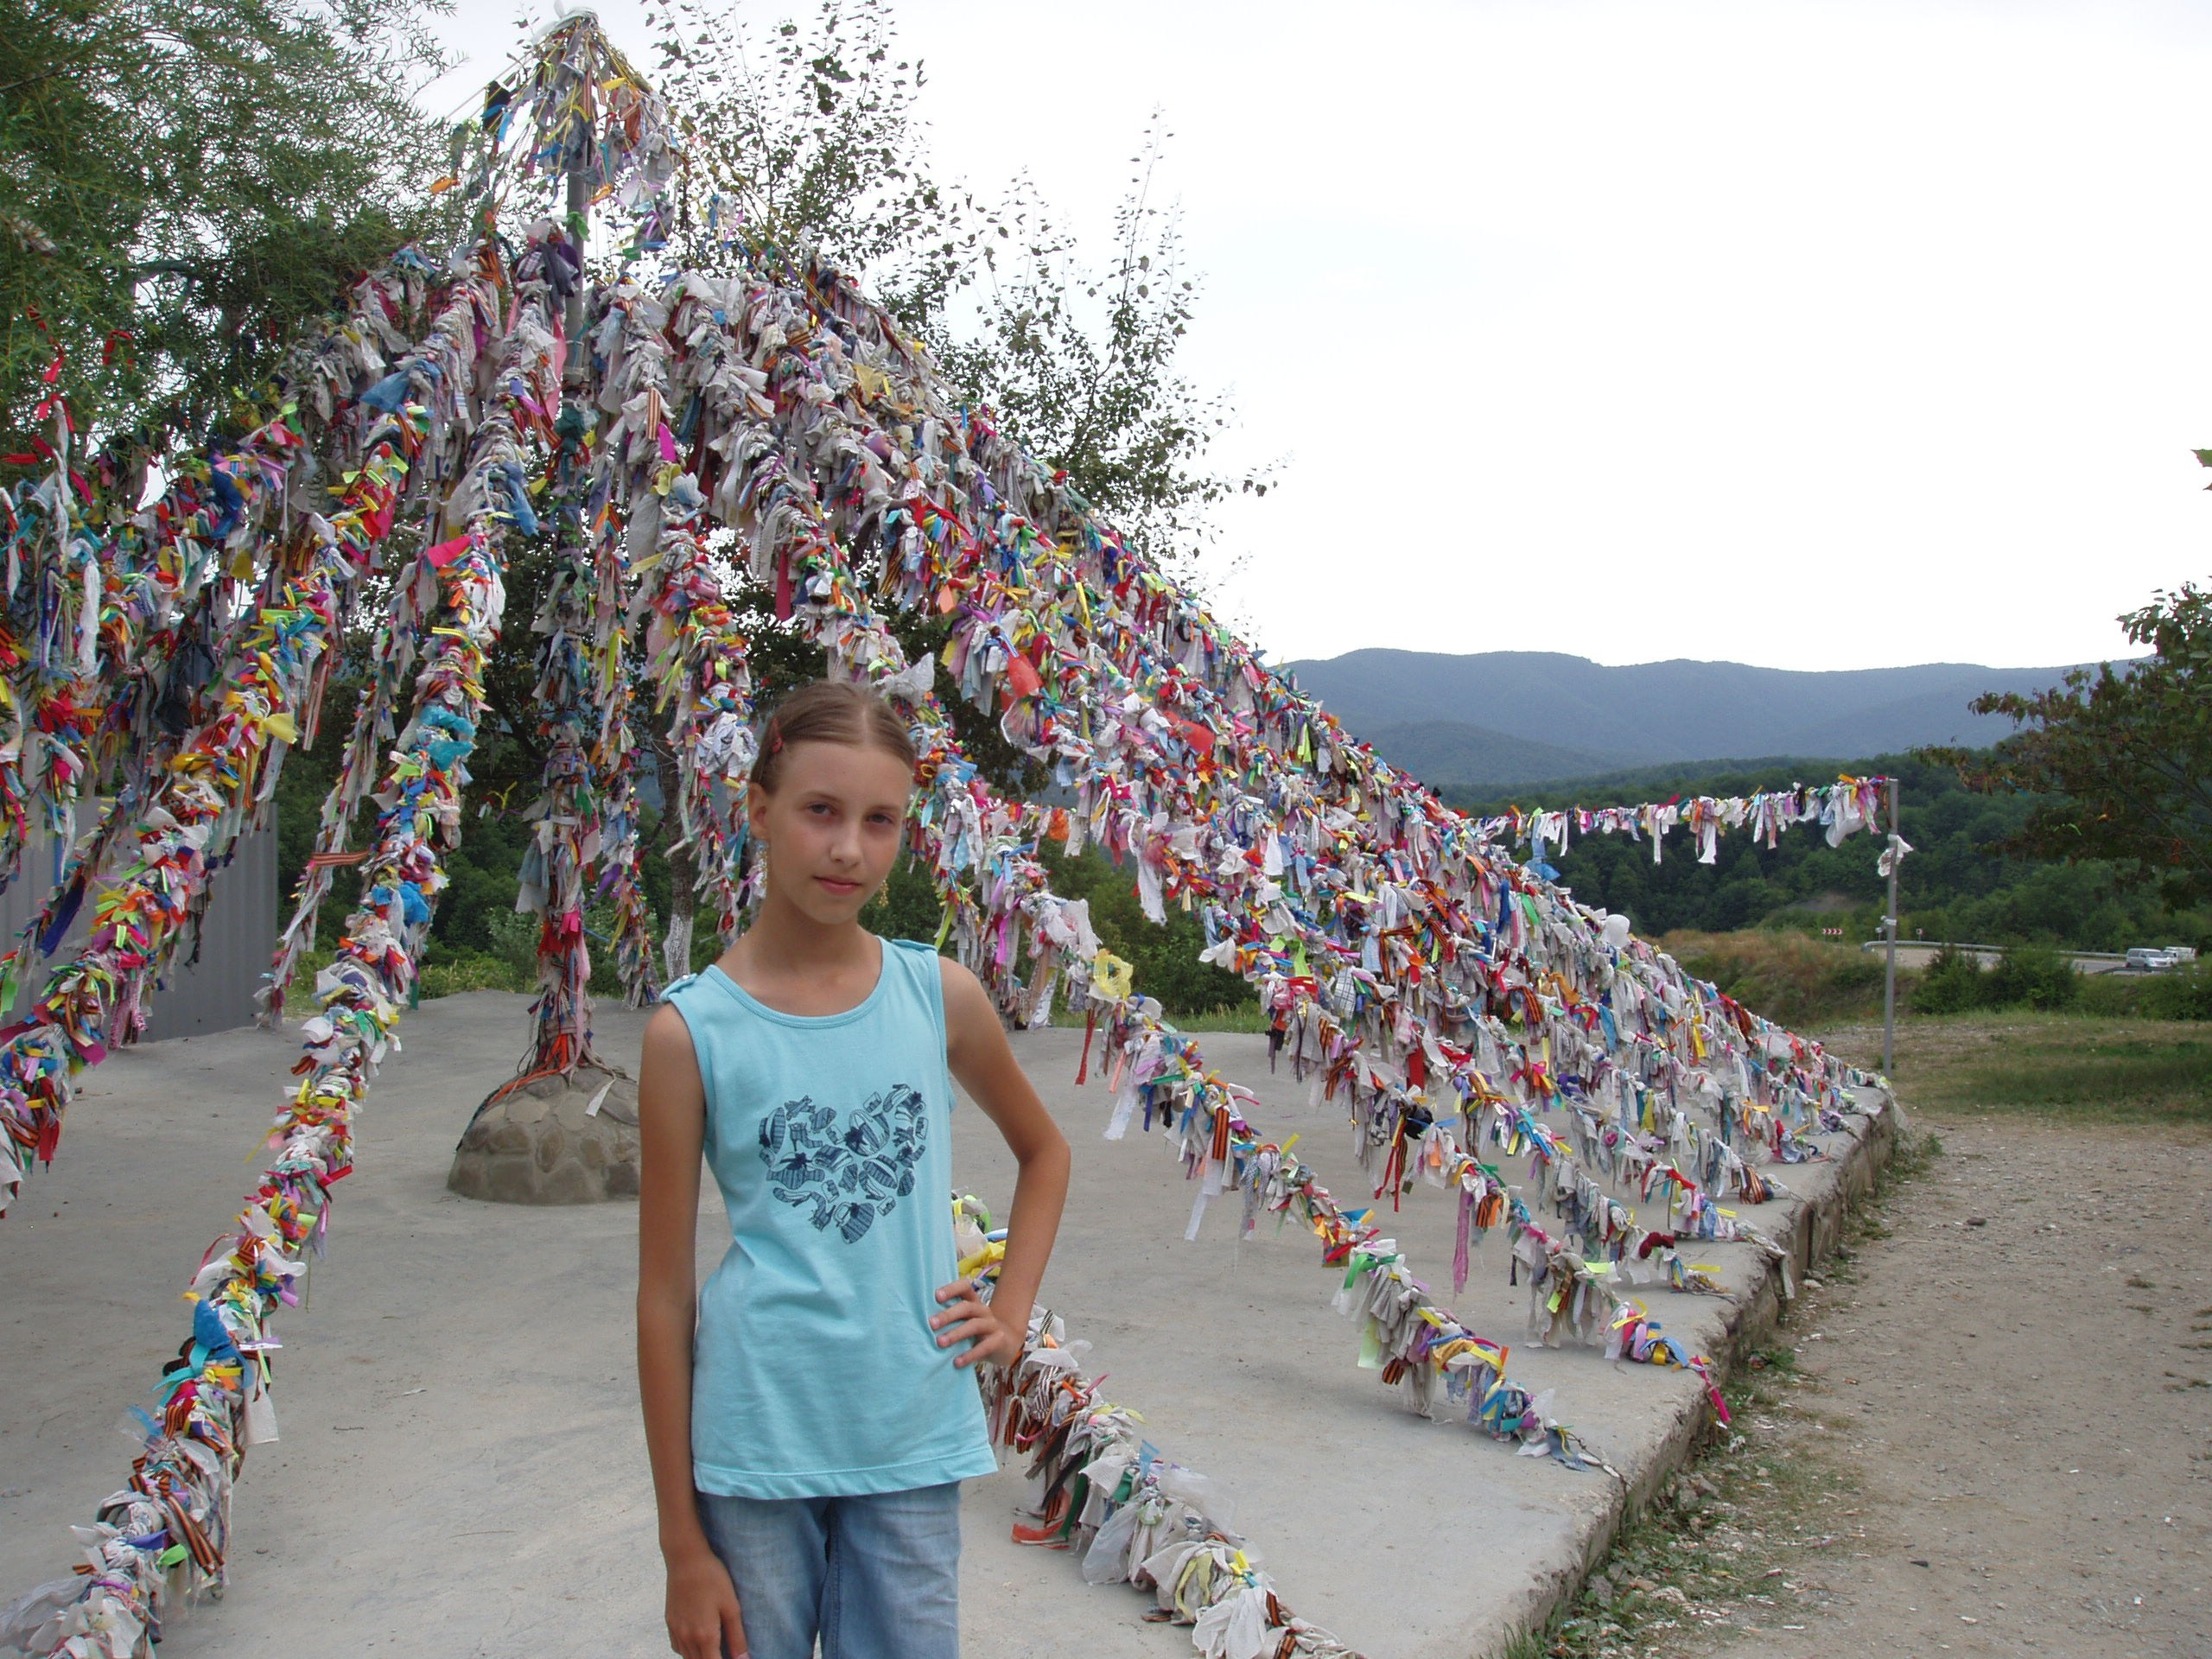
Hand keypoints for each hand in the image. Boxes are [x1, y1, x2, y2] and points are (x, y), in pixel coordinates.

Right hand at [664, 1540, 745, 1658]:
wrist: (686, 1559)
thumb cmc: (712, 1579)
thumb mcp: (731, 1606)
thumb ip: (737, 1637)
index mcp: (705, 1636)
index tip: (733, 1657)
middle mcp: (687, 1638)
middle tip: (725, 1650)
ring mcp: (676, 1630)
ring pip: (687, 1657)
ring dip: (701, 1656)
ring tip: (714, 1646)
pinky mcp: (669, 1622)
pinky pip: (677, 1647)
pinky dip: (688, 1650)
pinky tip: (698, 1640)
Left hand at [931, 1280, 1025, 1368]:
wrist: (1006, 1343)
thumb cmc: (976, 1332)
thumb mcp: (965, 1321)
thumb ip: (949, 1320)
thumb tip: (918, 1324)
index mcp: (973, 1302)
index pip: (964, 1287)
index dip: (951, 1289)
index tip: (936, 1296)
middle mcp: (983, 1310)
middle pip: (966, 1307)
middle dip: (948, 1315)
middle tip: (931, 1324)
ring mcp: (992, 1325)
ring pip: (974, 1325)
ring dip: (956, 1333)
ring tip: (940, 1343)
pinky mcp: (999, 1340)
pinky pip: (984, 1346)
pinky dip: (970, 1355)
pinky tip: (957, 1362)